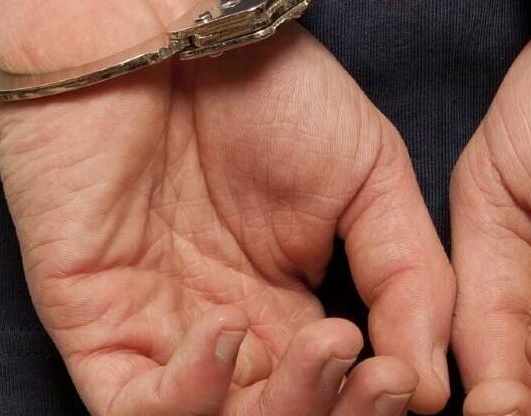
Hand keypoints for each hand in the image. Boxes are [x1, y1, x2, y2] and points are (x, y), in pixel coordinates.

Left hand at [0, 2, 454, 414]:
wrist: (170, 31)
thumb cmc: (267, 88)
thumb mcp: (373, 177)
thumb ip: (410, 279)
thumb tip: (435, 390)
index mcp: (290, 309)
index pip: (335, 397)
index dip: (373, 403)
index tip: (407, 374)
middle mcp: (230, 333)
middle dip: (335, 415)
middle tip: (374, 370)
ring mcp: (161, 333)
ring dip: (279, 414)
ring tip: (319, 344)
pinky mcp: (95, 323)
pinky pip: (132, 411)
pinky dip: (187, 402)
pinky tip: (223, 331)